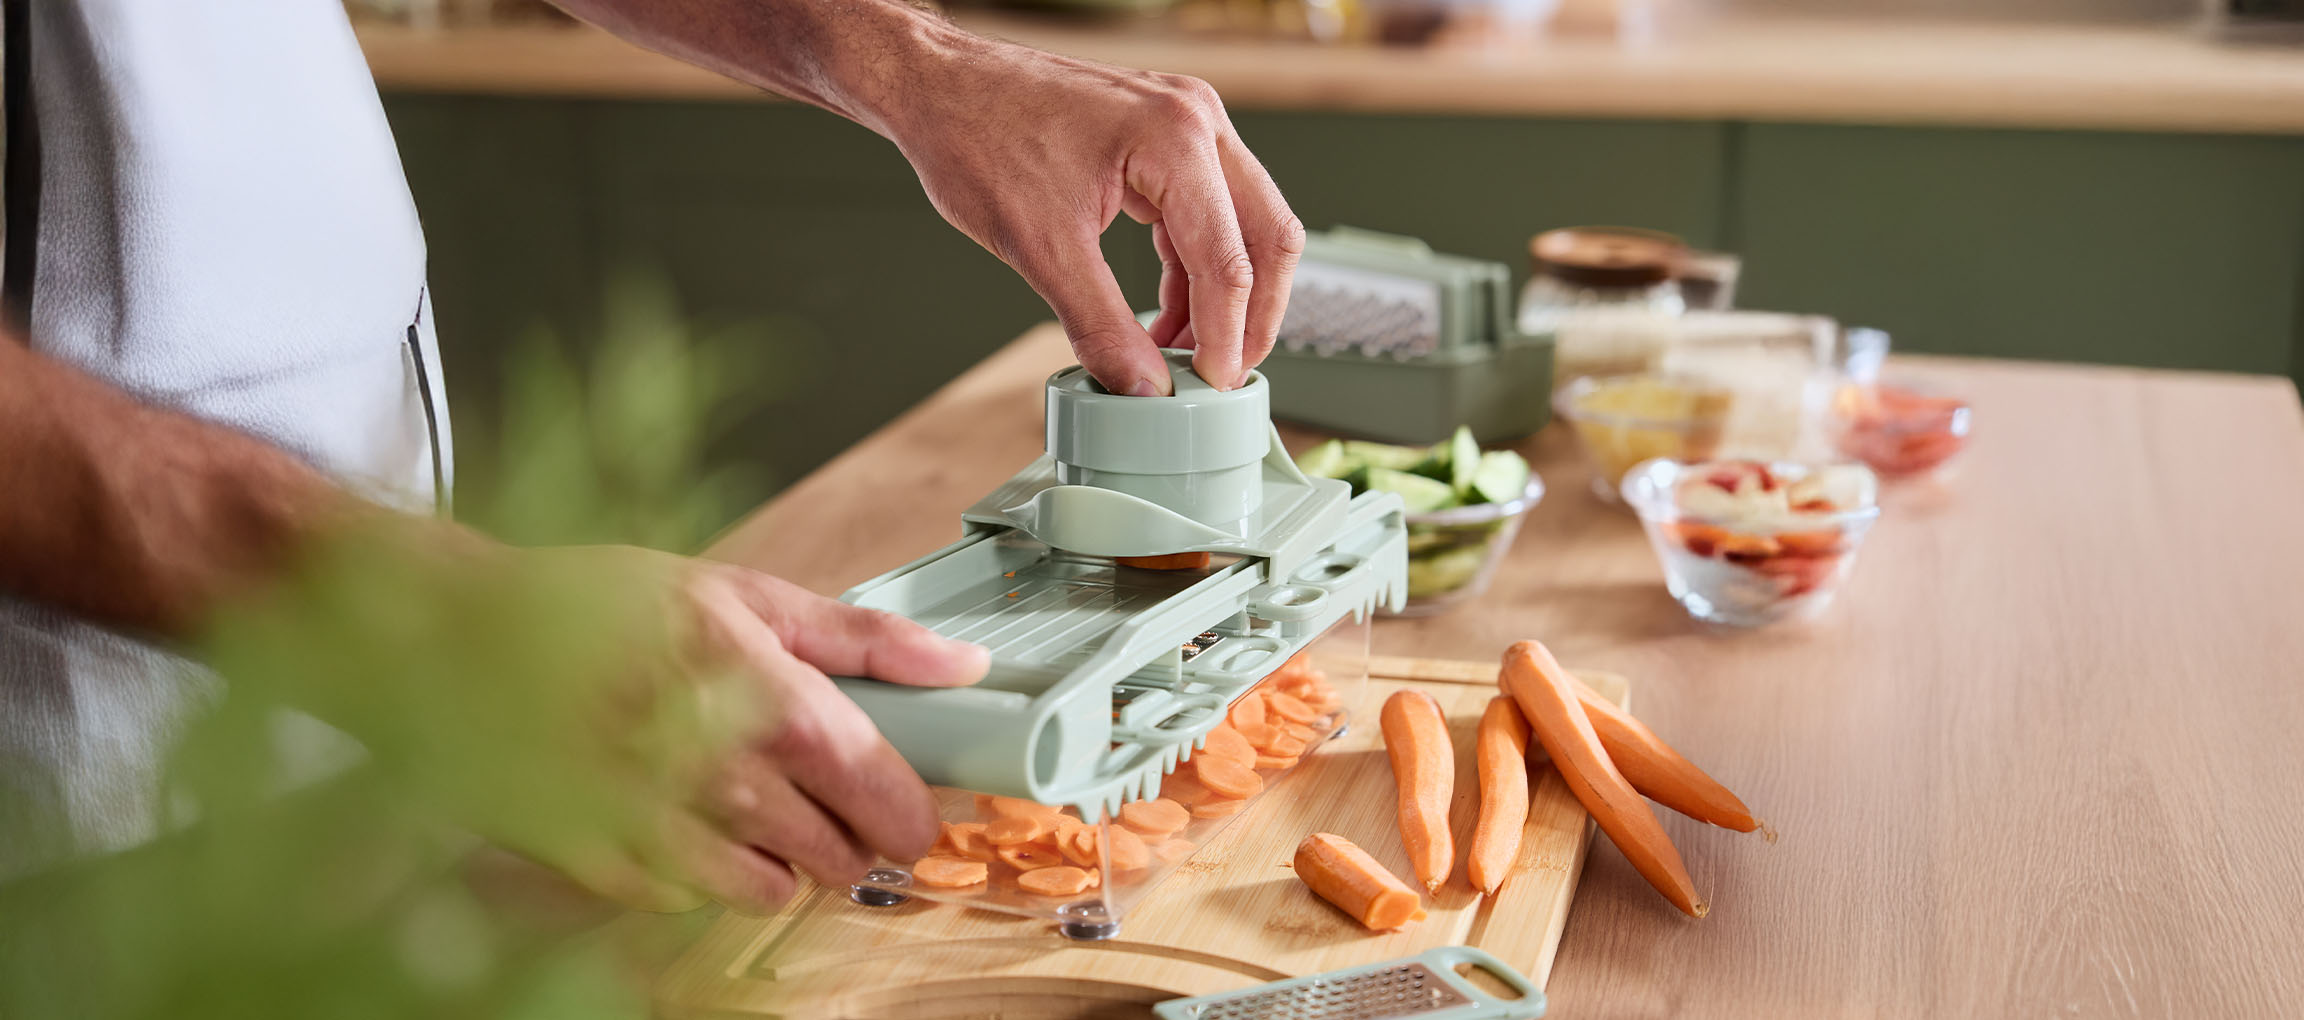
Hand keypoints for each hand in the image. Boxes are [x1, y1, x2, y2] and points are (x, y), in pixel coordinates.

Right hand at [217, 536, 987, 916]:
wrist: (452, 639)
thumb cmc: (593, 603)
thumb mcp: (742, 593)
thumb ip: (863, 638)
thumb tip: (961, 664)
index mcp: (766, 698)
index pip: (881, 791)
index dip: (909, 811)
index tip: (909, 810)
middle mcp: (719, 775)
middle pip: (838, 855)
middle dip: (848, 834)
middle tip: (824, 796)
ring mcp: (659, 830)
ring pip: (773, 889)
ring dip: (783, 860)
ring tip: (753, 805)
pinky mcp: (604, 867)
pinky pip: (693, 900)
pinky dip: (704, 871)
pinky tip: (684, 818)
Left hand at [875, 31, 1304, 395]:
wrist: (938, 87)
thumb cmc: (976, 136)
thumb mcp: (1040, 247)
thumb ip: (1100, 324)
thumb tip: (1144, 387)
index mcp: (1174, 139)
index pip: (1229, 260)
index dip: (1226, 337)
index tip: (1213, 388)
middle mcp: (1195, 121)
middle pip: (1268, 236)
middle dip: (1252, 316)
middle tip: (1222, 374)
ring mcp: (1186, 125)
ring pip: (1244, 226)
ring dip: (1223, 296)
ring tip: (1184, 354)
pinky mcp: (1166, 139)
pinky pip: (1206, 214)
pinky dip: (1193, 270)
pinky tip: (1165, 315)